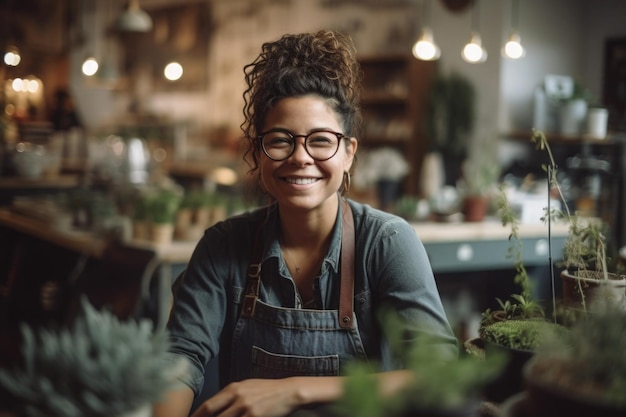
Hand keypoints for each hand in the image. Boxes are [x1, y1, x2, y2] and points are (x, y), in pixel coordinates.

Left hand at [190, 378, 304, 416]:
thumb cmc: (268, 391)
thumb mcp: (247, 387)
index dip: (196, 416)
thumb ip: (231, 396)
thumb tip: (215, 408)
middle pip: (211, 414)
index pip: (207, 405)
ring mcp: (245, 407)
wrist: (289, 391)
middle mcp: (236, 396)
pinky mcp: (254, 416)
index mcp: (233, 388)